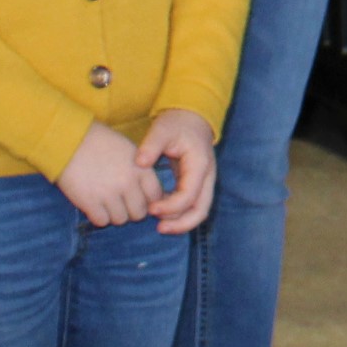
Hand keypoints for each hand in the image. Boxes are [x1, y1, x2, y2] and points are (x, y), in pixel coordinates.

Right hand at [57, 119, 161, 226]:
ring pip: (120, 220)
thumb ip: (141, 172)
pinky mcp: (90, 202)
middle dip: (131, 210)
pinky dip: (99, 216)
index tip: (138, 198)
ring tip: (107, 203)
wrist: (71, 140)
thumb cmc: (102, 143)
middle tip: (121, 203)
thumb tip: (149, 195)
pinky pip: (101, 221)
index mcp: (141, 169)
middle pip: (139, 213)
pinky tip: (95, 205)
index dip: (148, 200)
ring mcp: (109, 194)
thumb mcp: (130, 151)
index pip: (155, 197)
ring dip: (114, 214)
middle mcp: (128, 183)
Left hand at [140, 109, 217, 233]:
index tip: (150, 208)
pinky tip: (160, 213)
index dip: (170, 207)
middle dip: (181, 224)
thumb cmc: (176, 123)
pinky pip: (192, 205)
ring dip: (181, 222)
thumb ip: (151, 145)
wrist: (191, 117)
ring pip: (199, 211)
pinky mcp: (197, 184)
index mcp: (200, 165)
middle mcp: (207, 176)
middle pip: (201, 210)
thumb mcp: (162, 129)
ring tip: (159, 227)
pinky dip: (179, 214)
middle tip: (159, 229)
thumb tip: (140, 163)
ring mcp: (205, 181)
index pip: (189, 195)